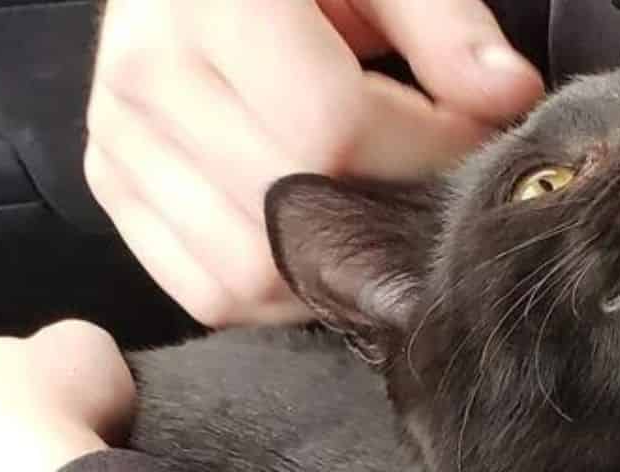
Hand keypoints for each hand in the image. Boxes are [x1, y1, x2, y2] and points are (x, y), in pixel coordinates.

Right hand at [86, 0, 543, 326]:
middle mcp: (144, 77)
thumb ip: (443, 24)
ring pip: (243, 273)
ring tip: (367, 223)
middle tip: (422, 192)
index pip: (330, 128)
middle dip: (380, 217)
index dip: (420, 154)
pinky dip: (271, 296)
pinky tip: (309, 252)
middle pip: (285, 212)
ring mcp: (116, 141)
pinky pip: (204, 292)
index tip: (467, 142)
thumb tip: (508, 101)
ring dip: (327, 273)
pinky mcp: (111, 188)